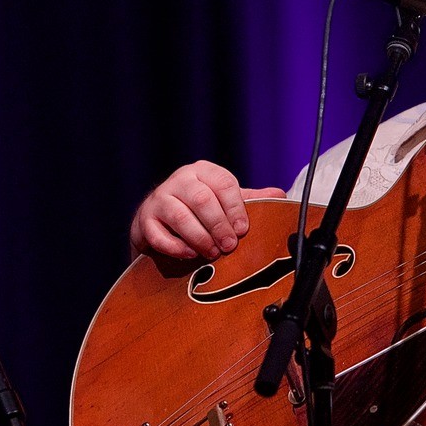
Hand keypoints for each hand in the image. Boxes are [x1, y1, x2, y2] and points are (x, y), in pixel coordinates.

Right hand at [129, 161, 285, 259]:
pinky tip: (190, 254)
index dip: (235, 207)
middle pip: (202, 199)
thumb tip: (281, 194)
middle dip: (219, 225)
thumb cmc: (199, 211)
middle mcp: (180, 180)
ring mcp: (159, 198)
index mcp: (203, 171)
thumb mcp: (224, 202)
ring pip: (180, 216)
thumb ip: (249, 200)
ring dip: (200, 238)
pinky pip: (158, 234)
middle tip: (229, 246)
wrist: (160, 221)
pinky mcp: (145, 219)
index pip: (223, 183)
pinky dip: (176, 247)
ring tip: (212, 253)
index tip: (243, 229)